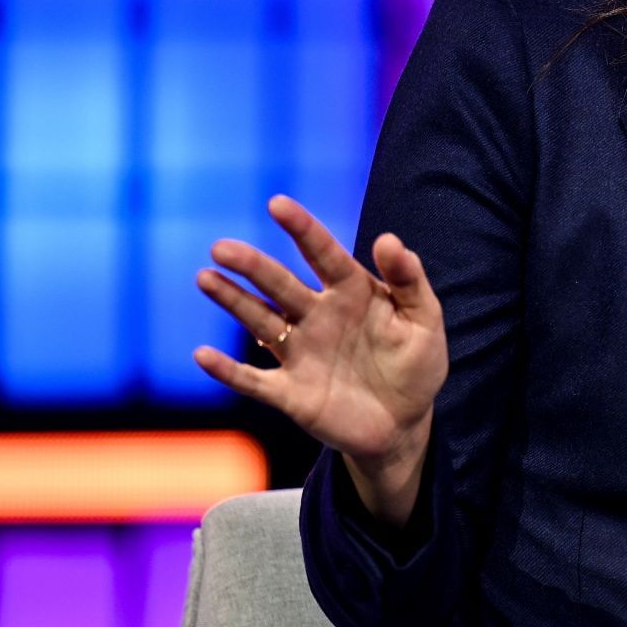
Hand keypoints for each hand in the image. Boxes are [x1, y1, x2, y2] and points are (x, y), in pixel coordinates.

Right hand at [193, 195, 448, 469]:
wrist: (404, 422)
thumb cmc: (416, 363)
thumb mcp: (424, 319)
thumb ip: (408, 279)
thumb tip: (388, 239)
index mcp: (351, 291)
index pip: (322, 253)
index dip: (301, 228)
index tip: (277, 203)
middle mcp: (318, 316)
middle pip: (279, 284)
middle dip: (252, 265)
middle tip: (221, 248)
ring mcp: (300, 353)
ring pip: (260, 321)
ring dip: (233, 301)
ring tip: (206, 278)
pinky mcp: (290, 393)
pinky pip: (254, 380)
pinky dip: (229, 370)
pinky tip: (203, 355)